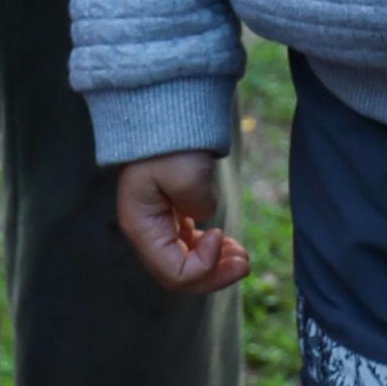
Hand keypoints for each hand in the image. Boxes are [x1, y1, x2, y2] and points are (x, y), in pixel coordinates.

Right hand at [115, 153, 249, 295]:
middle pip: (178, 274)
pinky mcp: (171, 213)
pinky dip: (210, 249)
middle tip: (245, 263)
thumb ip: (198, 204)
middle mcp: (146, 231)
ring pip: (185, 262)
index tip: (221, 234)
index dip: (203, 266)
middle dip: (214, 274)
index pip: (173, 272)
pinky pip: (189, 245)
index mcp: (141, 226)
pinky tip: (228, 242)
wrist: (164, 110)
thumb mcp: (185, 173)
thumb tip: (204, 215)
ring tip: (242, 257)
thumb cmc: (169, 141)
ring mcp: (158, 223)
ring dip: (215, 265)